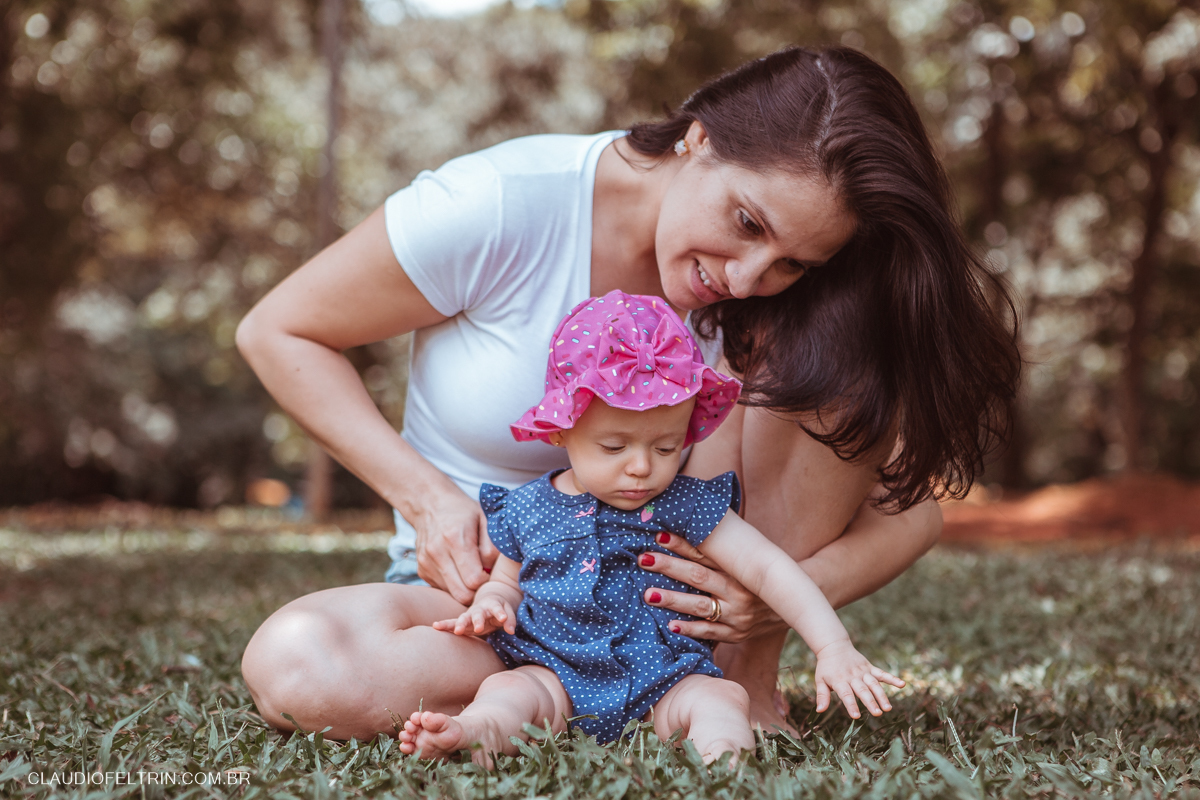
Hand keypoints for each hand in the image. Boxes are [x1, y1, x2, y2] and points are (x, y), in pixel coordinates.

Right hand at [411, 483, 496, 604]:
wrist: (430, 504)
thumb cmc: (463, 512)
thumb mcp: (485, 519)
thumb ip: (492, 546)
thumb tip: (492, 571)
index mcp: (455, 539)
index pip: (474, 580)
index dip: (487, 581)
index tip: (490, 571)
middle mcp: (437, 553)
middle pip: (462, 594)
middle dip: (477, 590)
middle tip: (483, 576)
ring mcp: (426, 563)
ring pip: (452, 594)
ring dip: (465, 587)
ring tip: (470, 570)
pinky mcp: (421, 570)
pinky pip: (443, 589)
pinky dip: (454, 584)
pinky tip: (457, 568)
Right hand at [431, 595, 516, 636]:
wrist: (486, 601)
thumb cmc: (498, 609)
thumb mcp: (508, 612)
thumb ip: (510, 620)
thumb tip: (511, 631)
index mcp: (492, 604)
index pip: (497, 608)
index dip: (500, 613)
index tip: (504, 618)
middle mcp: (479, 609)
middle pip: (478, 614)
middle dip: (478, 620)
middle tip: (479, 628)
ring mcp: (469, 615)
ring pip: (463, 618)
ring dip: (460, 624)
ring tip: (457, 631)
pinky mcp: (462, 622)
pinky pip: (452, 623)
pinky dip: (444, 625)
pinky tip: (435, 626)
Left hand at [639, 532, 784, 641]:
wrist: (791, 604)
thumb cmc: (759, 575)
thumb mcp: (747, 558)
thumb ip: (723, 547)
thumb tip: (694, 521)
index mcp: (739, 567)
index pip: (706, 553)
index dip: (682, 544)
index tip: (659, 536)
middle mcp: (738, 590)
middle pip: (699, 576)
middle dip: (670, 567)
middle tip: (644, 559)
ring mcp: (737, 614)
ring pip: (700, 606)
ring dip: (673, 600)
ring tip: (648, 594)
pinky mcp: (736, 633)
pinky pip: (710, 633)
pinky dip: (691, 630)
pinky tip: (671, 626)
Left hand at [812, 639, 904, 717]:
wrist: (834, 647)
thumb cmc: (826, 667)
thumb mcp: (820, 680)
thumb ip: (822, 695)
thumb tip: (819, 711)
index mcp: (839, 680)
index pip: (846, 694)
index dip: (851, 705)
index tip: (856, 716)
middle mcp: (852, 676)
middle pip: (862, 690)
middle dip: (870, 702)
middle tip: (877, 714)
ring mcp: (863, 672)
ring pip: (874, 684)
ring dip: (881, 695)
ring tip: (888, 708)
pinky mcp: (870, 668)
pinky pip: (882, 673)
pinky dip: (892, 678)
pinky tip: (902, 685)